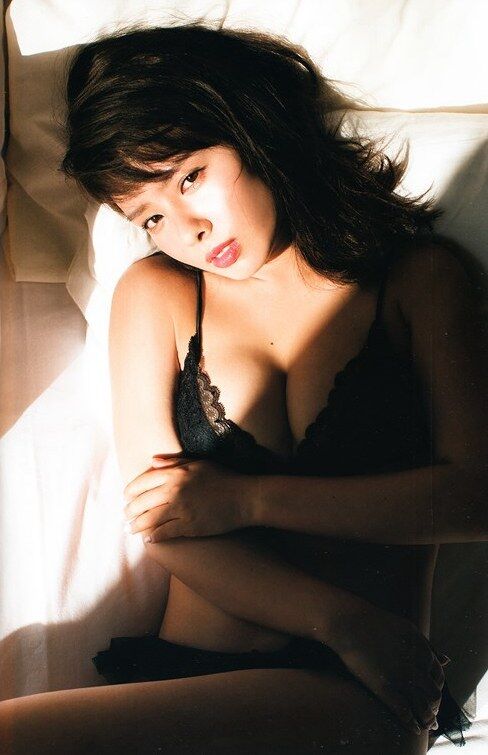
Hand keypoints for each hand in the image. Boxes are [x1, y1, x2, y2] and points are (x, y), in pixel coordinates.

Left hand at [124, 455, 254, 540]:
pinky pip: (164, 533)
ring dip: (136, 526)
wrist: (245, 498)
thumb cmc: (223, 478)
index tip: (126, 498)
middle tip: (126, 517)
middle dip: (130, 511)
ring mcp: (181, 509)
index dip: (130, 491)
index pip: (141, 482)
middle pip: (140, 502)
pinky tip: (149, 539)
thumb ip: (174, 462)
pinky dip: (153, 537)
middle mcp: (174, 490)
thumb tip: (152, 461)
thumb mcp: (199, 463)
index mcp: (175, 473)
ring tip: (132, 530)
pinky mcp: (189, 526)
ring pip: (148, 520)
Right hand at [328, 599, 446, 734]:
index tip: (431, 696)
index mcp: (421, 650)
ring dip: (427, 719)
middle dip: (434, 707)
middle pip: (434, 694)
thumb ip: (427, 646)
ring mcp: (400, 677)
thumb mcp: (408, 630)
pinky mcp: (384, 687)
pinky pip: (404, 712)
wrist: (350, 623)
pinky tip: (413, 728)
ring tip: (425, 725)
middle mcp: (415, 665)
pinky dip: (412, 723)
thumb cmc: (376, 623)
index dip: (437, 689)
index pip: (439, 677)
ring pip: (423, 706)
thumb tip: (448, 660)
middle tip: (430, 714)